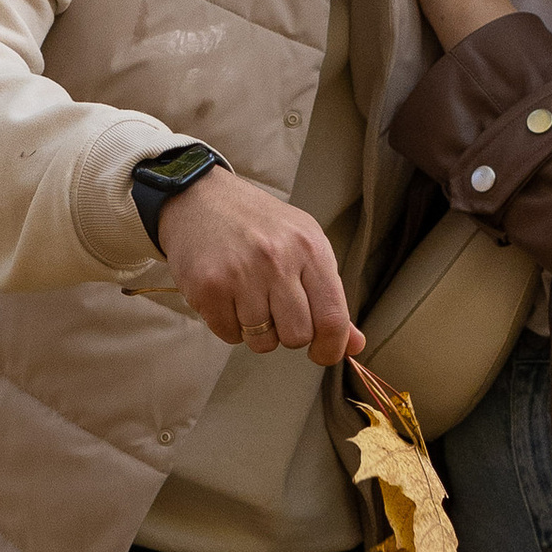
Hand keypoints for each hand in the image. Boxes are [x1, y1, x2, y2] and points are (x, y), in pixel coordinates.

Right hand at [158, 168, 361, 365]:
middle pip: (297, 337)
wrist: (198, 199)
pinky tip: (226, 296)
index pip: (332, 318)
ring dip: (257, 331)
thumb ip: (330, 296)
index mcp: (310, 248)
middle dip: (288, 334)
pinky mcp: (208, 288)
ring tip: (248, 298)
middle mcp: (277, 260)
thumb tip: (353, 345)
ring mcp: (240, 274)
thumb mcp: (304, 246)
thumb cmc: (258, 225)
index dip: (331, 347)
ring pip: (262, 342)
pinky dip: (229, 325)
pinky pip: (229, 335)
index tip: (323, 352)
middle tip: (275, 309)